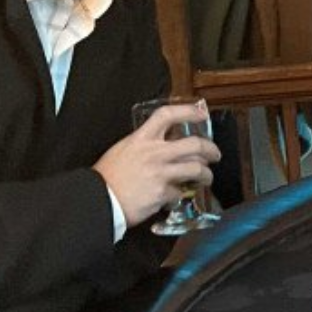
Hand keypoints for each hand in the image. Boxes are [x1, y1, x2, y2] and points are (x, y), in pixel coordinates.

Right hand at [93, 104, 219, 227]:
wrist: (96, 200)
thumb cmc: (107, 177)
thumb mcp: (123, 150)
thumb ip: (144, 145)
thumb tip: (164, 143)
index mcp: (141, 139)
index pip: (167, 115)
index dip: (188, 111)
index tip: (201, 113)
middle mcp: (154, 153)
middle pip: (194, 144)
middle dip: (211, 149)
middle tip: (215, 154)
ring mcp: (160, 173)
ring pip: (196, 169)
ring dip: (206, 174)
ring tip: (206, 178)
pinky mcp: (163, 192)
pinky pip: (180, 192)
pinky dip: (180, 195)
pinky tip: (177, 196)